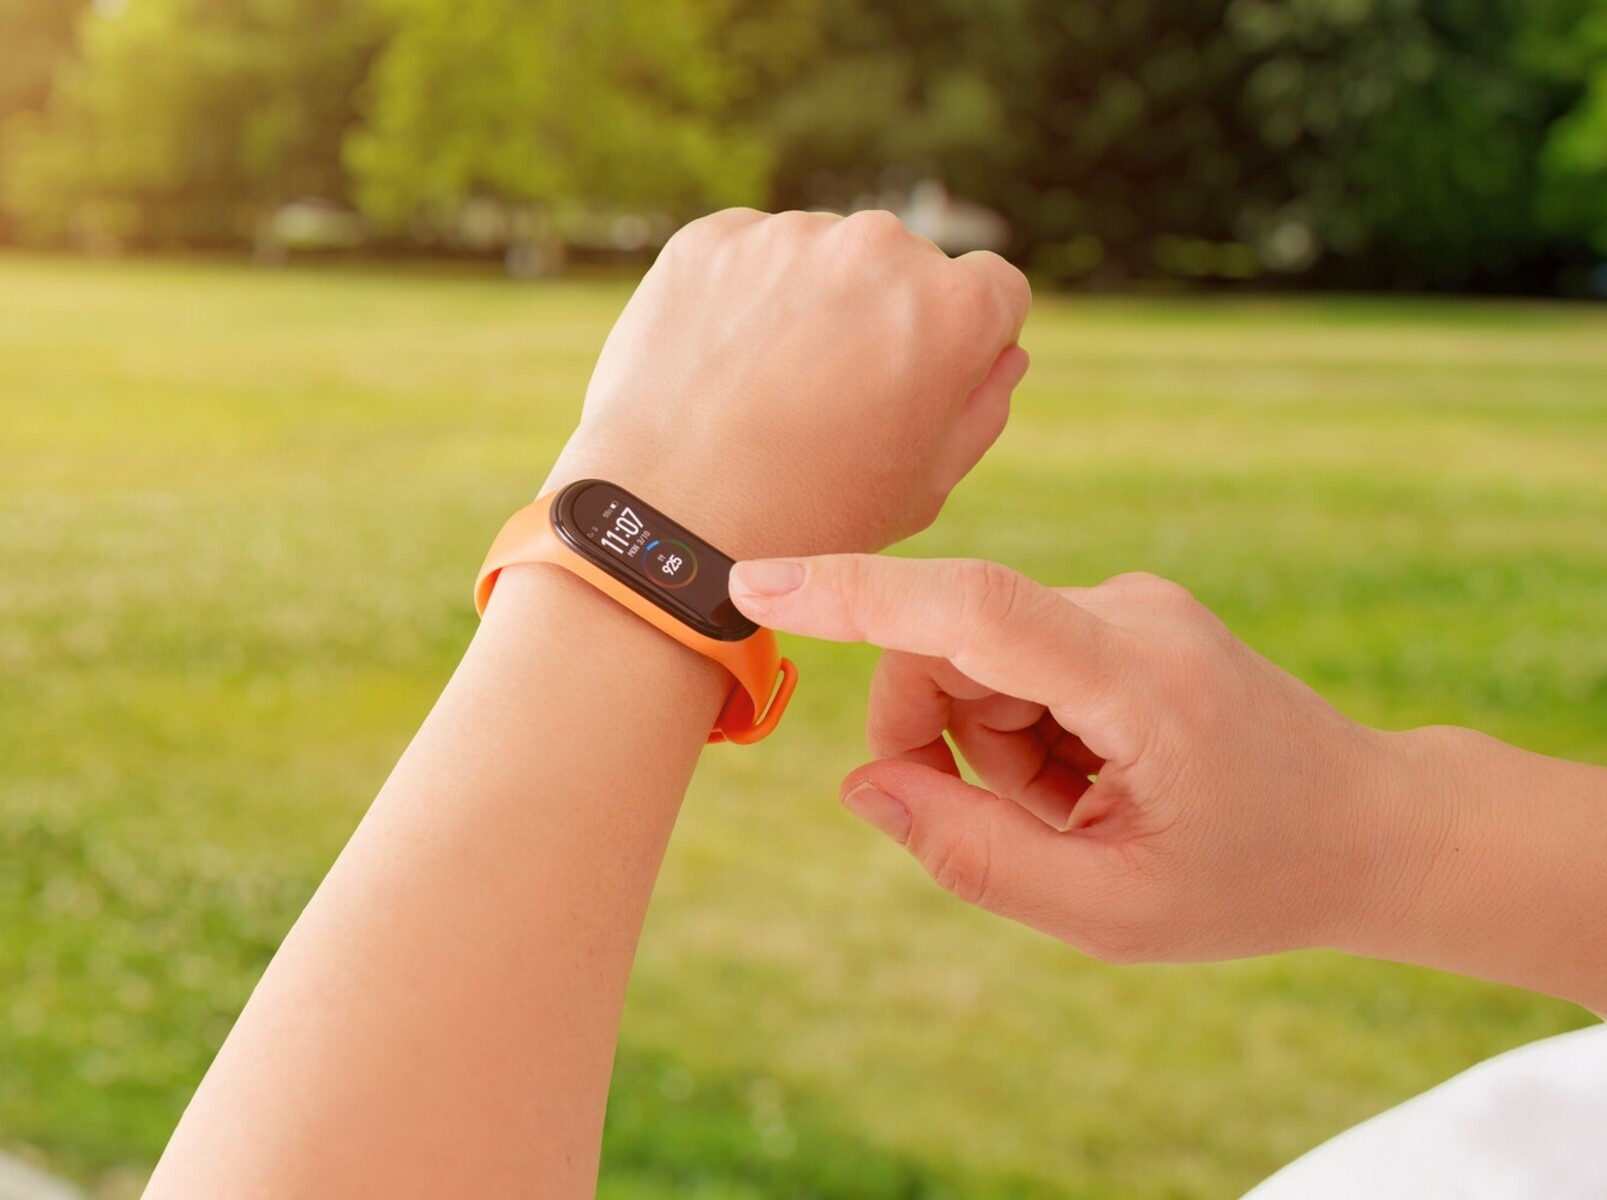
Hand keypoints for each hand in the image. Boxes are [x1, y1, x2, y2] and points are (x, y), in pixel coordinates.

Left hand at [547, 208, 1030, 559]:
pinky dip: (743, 300)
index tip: (920, 382)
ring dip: (811, 305)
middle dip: (885, 318)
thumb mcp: (927, 488)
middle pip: (906, 269)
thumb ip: (982, 409)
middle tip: (833, 399)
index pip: (995, 290)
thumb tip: (1003, 353)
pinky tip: (722, 370)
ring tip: (767, 391)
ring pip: (823, 258)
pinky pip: (749, 257)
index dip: (966, 342)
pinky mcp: (712, 237)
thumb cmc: (810, 519)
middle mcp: (880, 247)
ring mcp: (790, 234)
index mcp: (953, 309)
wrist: (665, 519)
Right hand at [728, 555, 1452, 965]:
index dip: (855, 593)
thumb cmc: (1253, 877)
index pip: (972, 608)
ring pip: (975, 657)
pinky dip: (1021, 730)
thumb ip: (976, 855)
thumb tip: (864, 784)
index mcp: (1140, 680)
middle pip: (950, 644)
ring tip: (1077, 809)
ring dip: (990, 747)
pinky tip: (1090, 779)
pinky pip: (1014, 657)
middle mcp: (1129, 612)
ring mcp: (1128, 604)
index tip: (755, 584)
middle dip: (938, 739)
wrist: (1368, 826)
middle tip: (1016, 825)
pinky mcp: (1120, 614)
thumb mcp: (1113, 912)